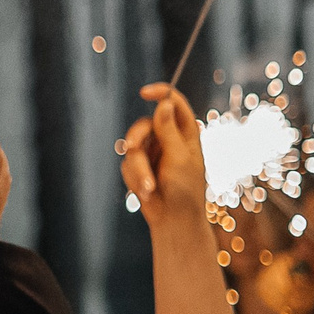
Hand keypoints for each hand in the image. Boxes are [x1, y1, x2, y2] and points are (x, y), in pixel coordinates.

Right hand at [118, 84, 209, 239]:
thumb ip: (169, 130)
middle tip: (131, 147)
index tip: (145, 92)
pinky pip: (127, 164)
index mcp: (186, 133)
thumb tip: (164, 104)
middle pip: (144, 124)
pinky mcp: (139, 167)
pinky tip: (147, 193)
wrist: (174, 220)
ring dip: (138, 170)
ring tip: (148, 188)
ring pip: (132, 147)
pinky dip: (134, 179)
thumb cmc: (185, 190)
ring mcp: (152, 153)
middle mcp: (167, 139)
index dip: (160, 93)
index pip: (173, 104)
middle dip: (136, 137)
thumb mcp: (180, 157)